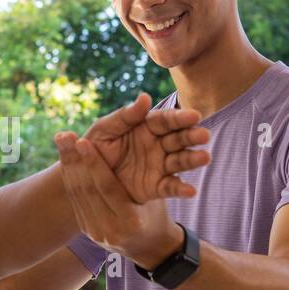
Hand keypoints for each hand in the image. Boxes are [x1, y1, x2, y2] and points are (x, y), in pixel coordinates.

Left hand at [53, 131, 188, 266]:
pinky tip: (65, 159)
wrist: (150, 248)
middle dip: (73, 160)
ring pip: (77, 194)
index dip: (94, 163)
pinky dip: (69, 177)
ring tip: (60, 141)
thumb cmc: (158, 214)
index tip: (83, 140)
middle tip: (63, 135)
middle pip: (87, 190)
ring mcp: (95, 232)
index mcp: (132, 221)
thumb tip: (143, 143)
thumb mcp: (157, 197)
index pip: (108, 188)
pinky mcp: (86, 230)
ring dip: (67, 165)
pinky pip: (75, 200)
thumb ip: (147, 177)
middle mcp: (110, 230)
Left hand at [82, 93, 209, 202]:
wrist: (84, 177)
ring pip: (179, 161)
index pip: (166, 120)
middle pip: (178, 138)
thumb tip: (145, 97)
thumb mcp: (104, 130)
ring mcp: (158, 166)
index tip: (194, 116)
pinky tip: (190, 192)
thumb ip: (124, 116)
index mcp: (146, 126)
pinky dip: (180, 189)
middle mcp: (157, 145)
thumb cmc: (93, 147)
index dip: (180, 118)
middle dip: (191, 136)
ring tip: (204, 158)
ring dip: (192, 159)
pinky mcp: (155, 187)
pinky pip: (170, 187)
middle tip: (204, 136)